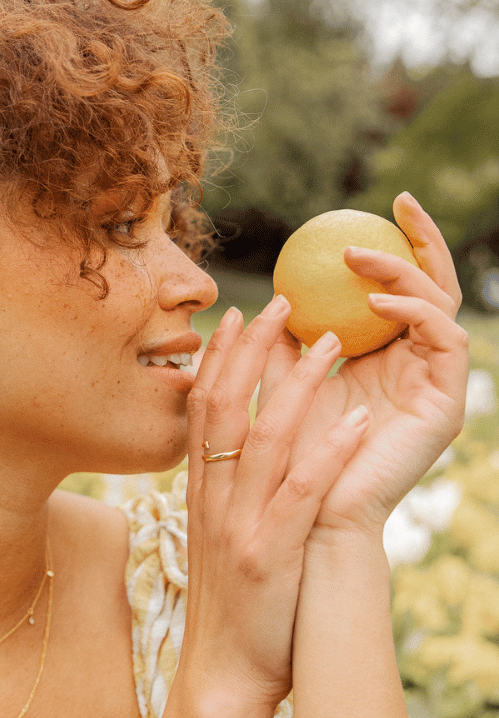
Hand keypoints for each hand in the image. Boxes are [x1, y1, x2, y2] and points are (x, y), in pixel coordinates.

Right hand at [179, 300, 369, 708]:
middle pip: (227, 406)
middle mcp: (213, 497)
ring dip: (295, 384)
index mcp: (200, 490)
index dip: (219, 357)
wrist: (221, 671)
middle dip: (253, 349)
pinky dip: (327, 453)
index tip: (237, 314)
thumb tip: (243, 446)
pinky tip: (353, 420)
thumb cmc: (229, 602)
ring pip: (263, 437)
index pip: (204, 407)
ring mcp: (240, 523)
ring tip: (328, 341)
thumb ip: (226, 487)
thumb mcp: (218, 533)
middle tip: (281, 302)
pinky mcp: (271, 554)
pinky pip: (300, 493)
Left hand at [259, 192, 468, 538]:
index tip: (371, 207)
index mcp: (384, 360)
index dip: (395, 246)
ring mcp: (435, 384)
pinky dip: (413, 312)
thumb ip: (281, 346)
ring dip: (404, 271)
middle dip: (424, 239)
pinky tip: (374, 301)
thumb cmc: (288, 455)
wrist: (307, 516)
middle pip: (434, 287)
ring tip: (357, 257)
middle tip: (400, 201)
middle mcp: (417, 367)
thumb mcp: (281, 385)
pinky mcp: (446, 405)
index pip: (399, 291)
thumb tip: (271, 299)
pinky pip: (446, 340)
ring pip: (442, 304)